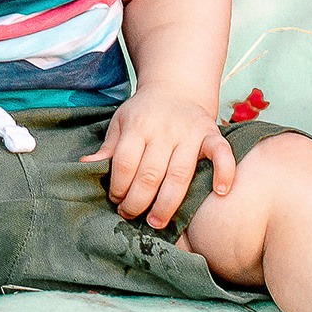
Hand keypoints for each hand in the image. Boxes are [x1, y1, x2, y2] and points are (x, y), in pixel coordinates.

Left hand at [83, 87, 236, 228]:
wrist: (175, 88)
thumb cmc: (143, 113)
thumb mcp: (121, 123)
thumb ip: (108, 148)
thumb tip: (86, 166)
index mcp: (137, 126)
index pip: (125, 163)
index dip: (118, 187)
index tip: (116, 200)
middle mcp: (164, 130)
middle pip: (150, 174)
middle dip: (138, 201)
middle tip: (131, 215)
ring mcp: (189, 132)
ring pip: (180, 174)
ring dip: (167, 203)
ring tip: (156, 223)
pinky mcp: (211, 133)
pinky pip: (221, 153)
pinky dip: (224, 171)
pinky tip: (220, 192)